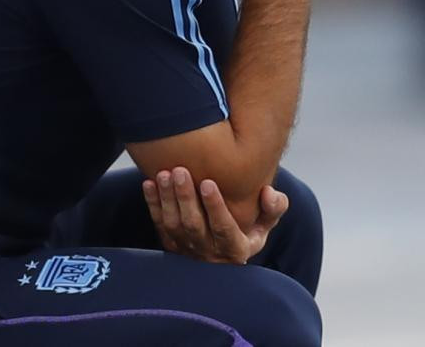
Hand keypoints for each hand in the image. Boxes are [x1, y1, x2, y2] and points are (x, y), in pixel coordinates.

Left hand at [142, 167, 288, 263]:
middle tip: (180, 171)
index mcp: (235, 248)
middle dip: (185, 197)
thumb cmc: (249, 228)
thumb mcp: (267, 223)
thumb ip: (274, 208)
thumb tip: (269, 193)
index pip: (223, 228)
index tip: (208, 183)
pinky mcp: (171, 244)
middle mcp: (209, 252)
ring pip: (174, 225)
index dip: (215, 206)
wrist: (224, 250)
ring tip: (165, 174)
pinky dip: (153, 204)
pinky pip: (159, 224)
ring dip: (167, 199)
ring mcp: (187, 250)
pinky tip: (150, 183)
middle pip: (194, 225)